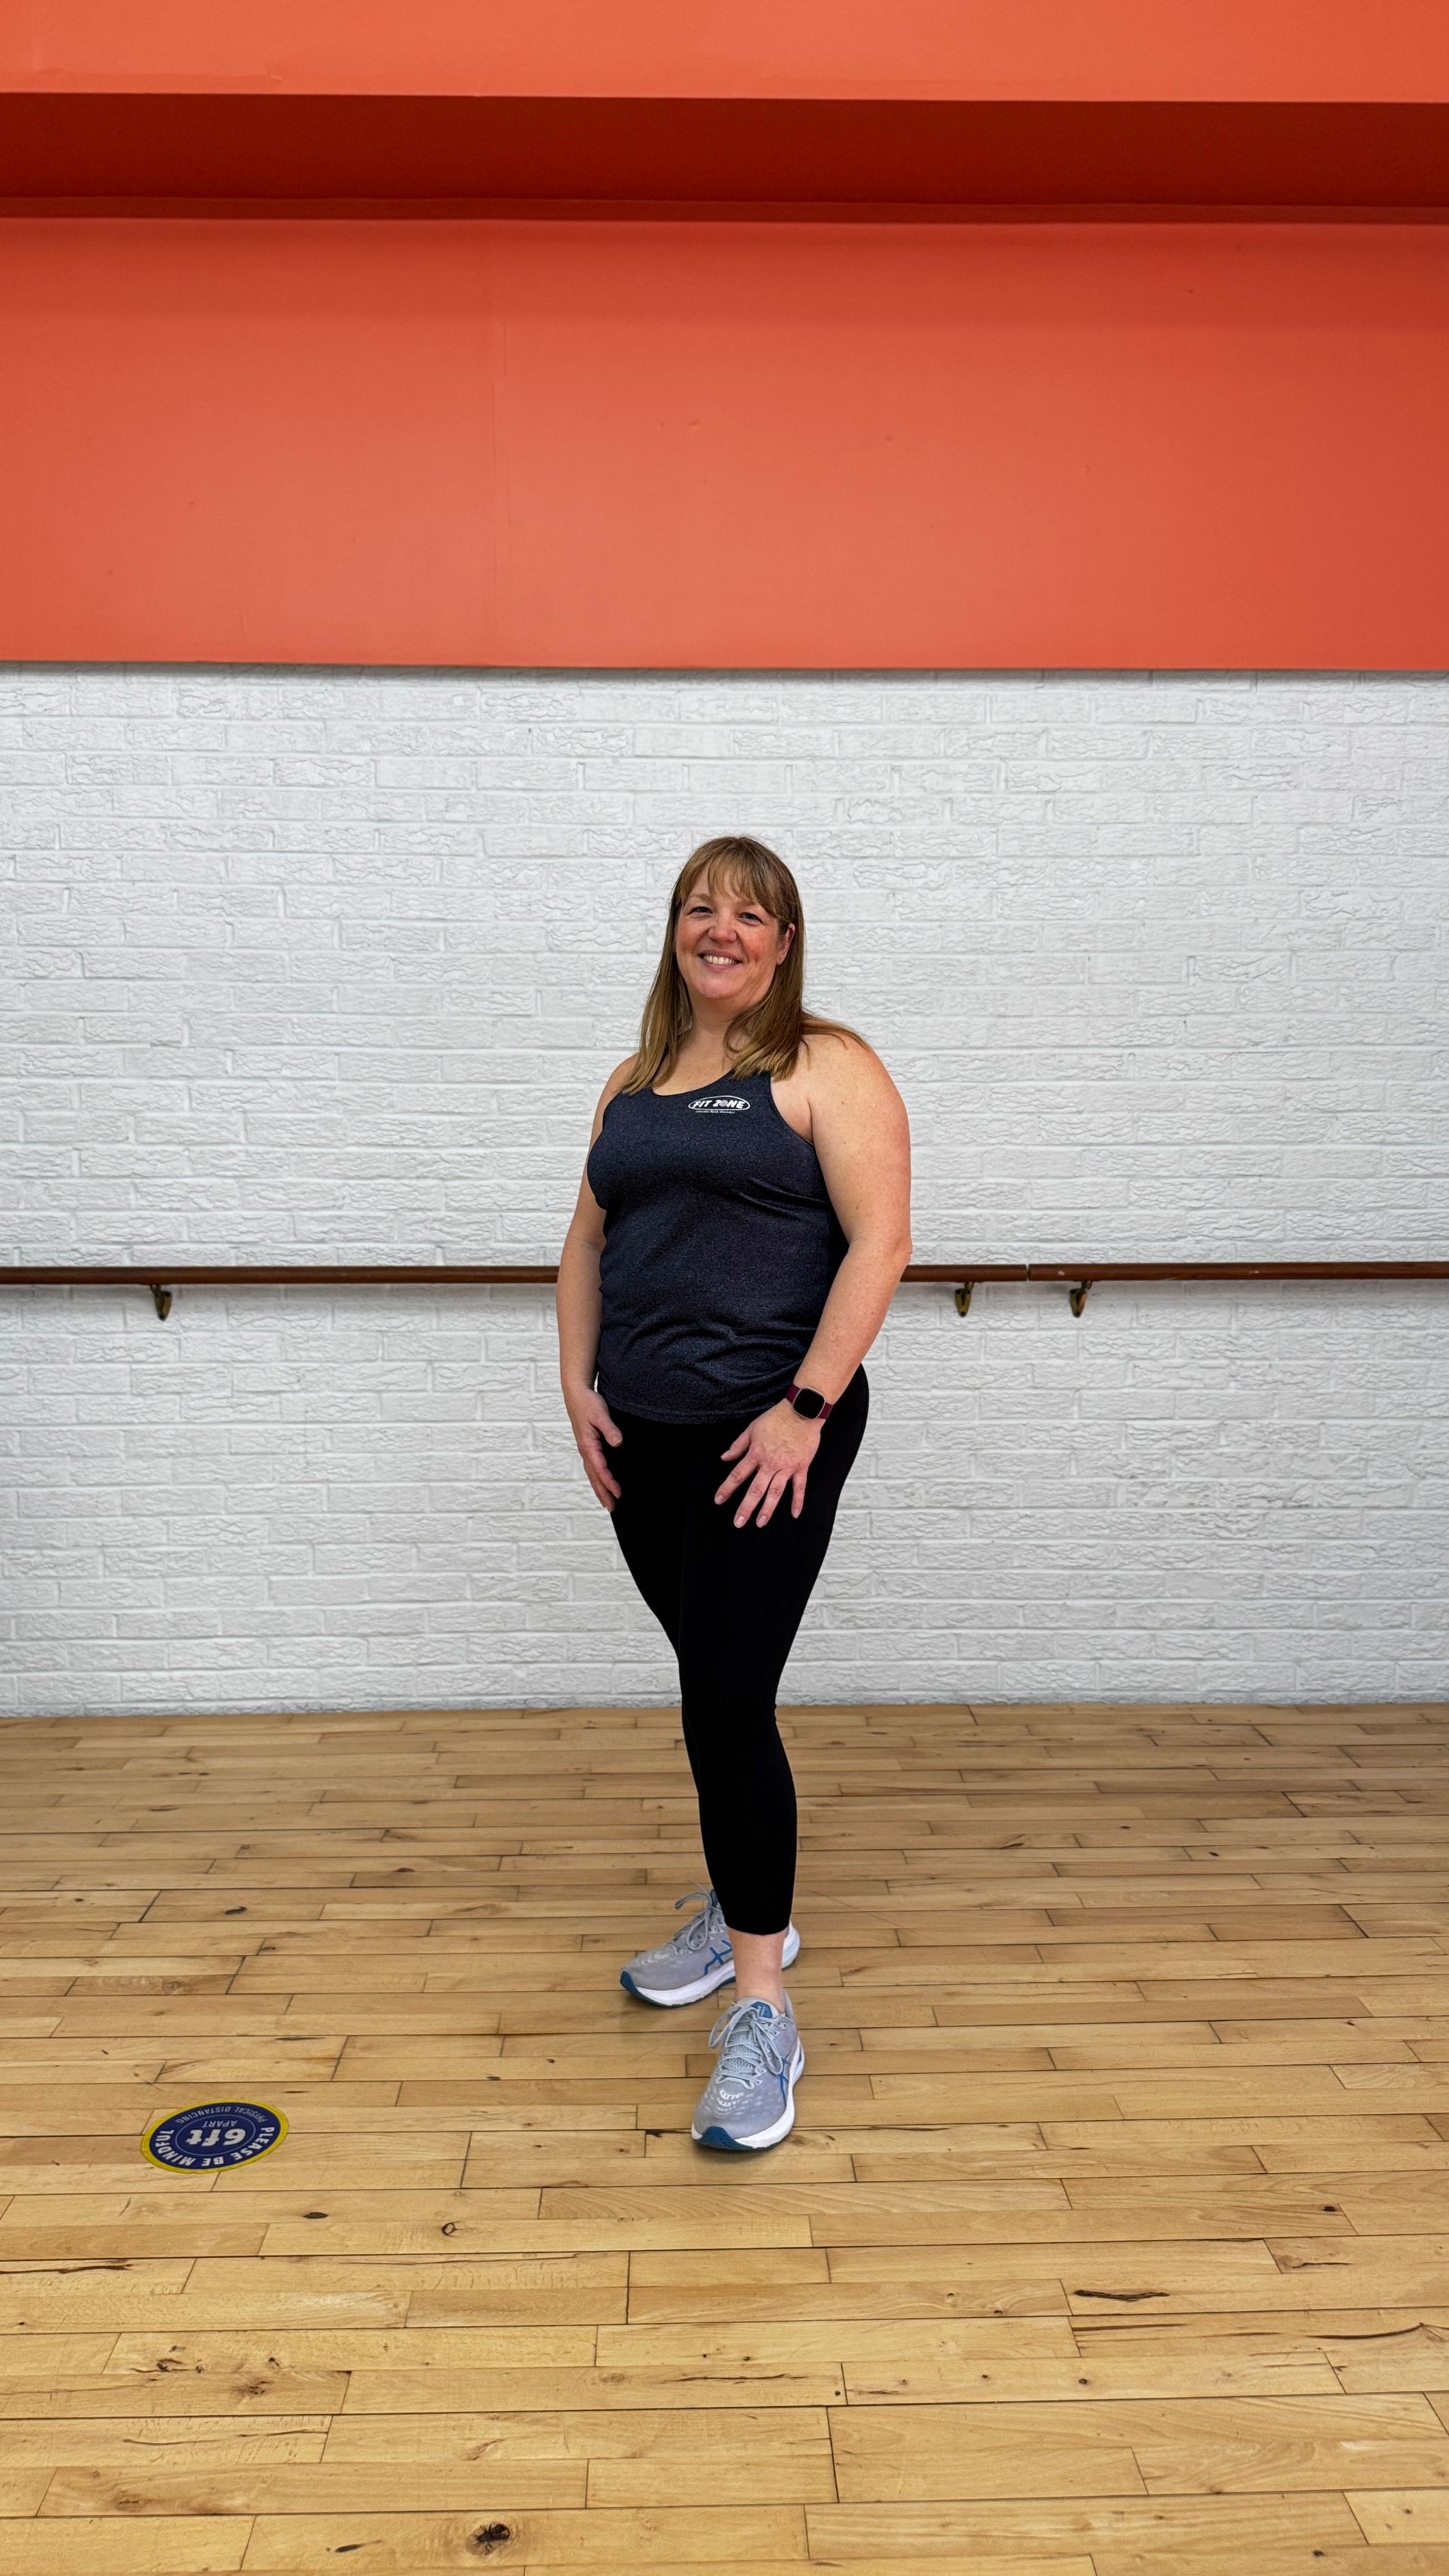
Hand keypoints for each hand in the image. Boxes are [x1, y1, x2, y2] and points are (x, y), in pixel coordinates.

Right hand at [565, 1386, 622, 1509]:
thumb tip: (617, 1443)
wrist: (576, 1394)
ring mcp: (585, 1449)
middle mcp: (585, 1450)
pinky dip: (596, 1478)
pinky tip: (601, 1483)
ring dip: (599, 1488)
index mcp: (588, 1445)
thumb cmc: (588, 1403)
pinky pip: (592, 1467)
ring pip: (592, 1474)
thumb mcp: (600, 1414)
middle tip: (612, 1508)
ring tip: (606, 1502)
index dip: (609, 1482)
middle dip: (602, 1493)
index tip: (619, 1493)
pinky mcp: (587, 1446)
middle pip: (594, 1477)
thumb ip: (609, 1429)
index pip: (600, 1469)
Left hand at [715, 1399, 820, 1528]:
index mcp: (756, 1454)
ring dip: (767, 1509)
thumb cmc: (776, 1418)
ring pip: (775, 1492)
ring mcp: (787, 1467)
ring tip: (760, 1523)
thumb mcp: (752, 1429)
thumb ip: (738, 1445)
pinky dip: (798, 1501)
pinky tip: (794, 1514)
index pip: (737, 1475)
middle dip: (746, 1507)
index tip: (719, 1500)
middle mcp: (770, 1464)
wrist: (801, 1411)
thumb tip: (724, 1458)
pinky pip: (800, 1487)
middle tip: (738, 1522)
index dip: (727, 1488)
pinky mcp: (801, 1467)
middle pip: (755, 1489)